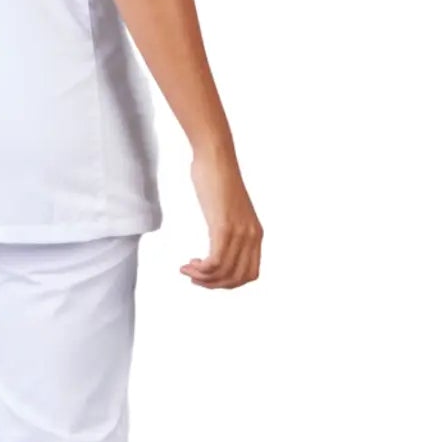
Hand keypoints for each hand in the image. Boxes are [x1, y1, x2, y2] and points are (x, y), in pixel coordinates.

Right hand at [183, 145, 261, 288]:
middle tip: (194, 277)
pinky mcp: (223, 227)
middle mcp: (251, 236)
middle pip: (238, 278)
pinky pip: (215, 262)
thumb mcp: (228, 209)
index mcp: (255, 234)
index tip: (208, 274)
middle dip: (214, 284)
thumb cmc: (217, 178)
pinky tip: (188, 263)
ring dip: (203, 278)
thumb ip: (228, 226)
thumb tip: (219, 238)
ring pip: (225, 273)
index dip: (228, 282)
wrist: (216, 157)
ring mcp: (238, 232)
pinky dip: (201, 270)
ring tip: (186, 271)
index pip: (250, 274)